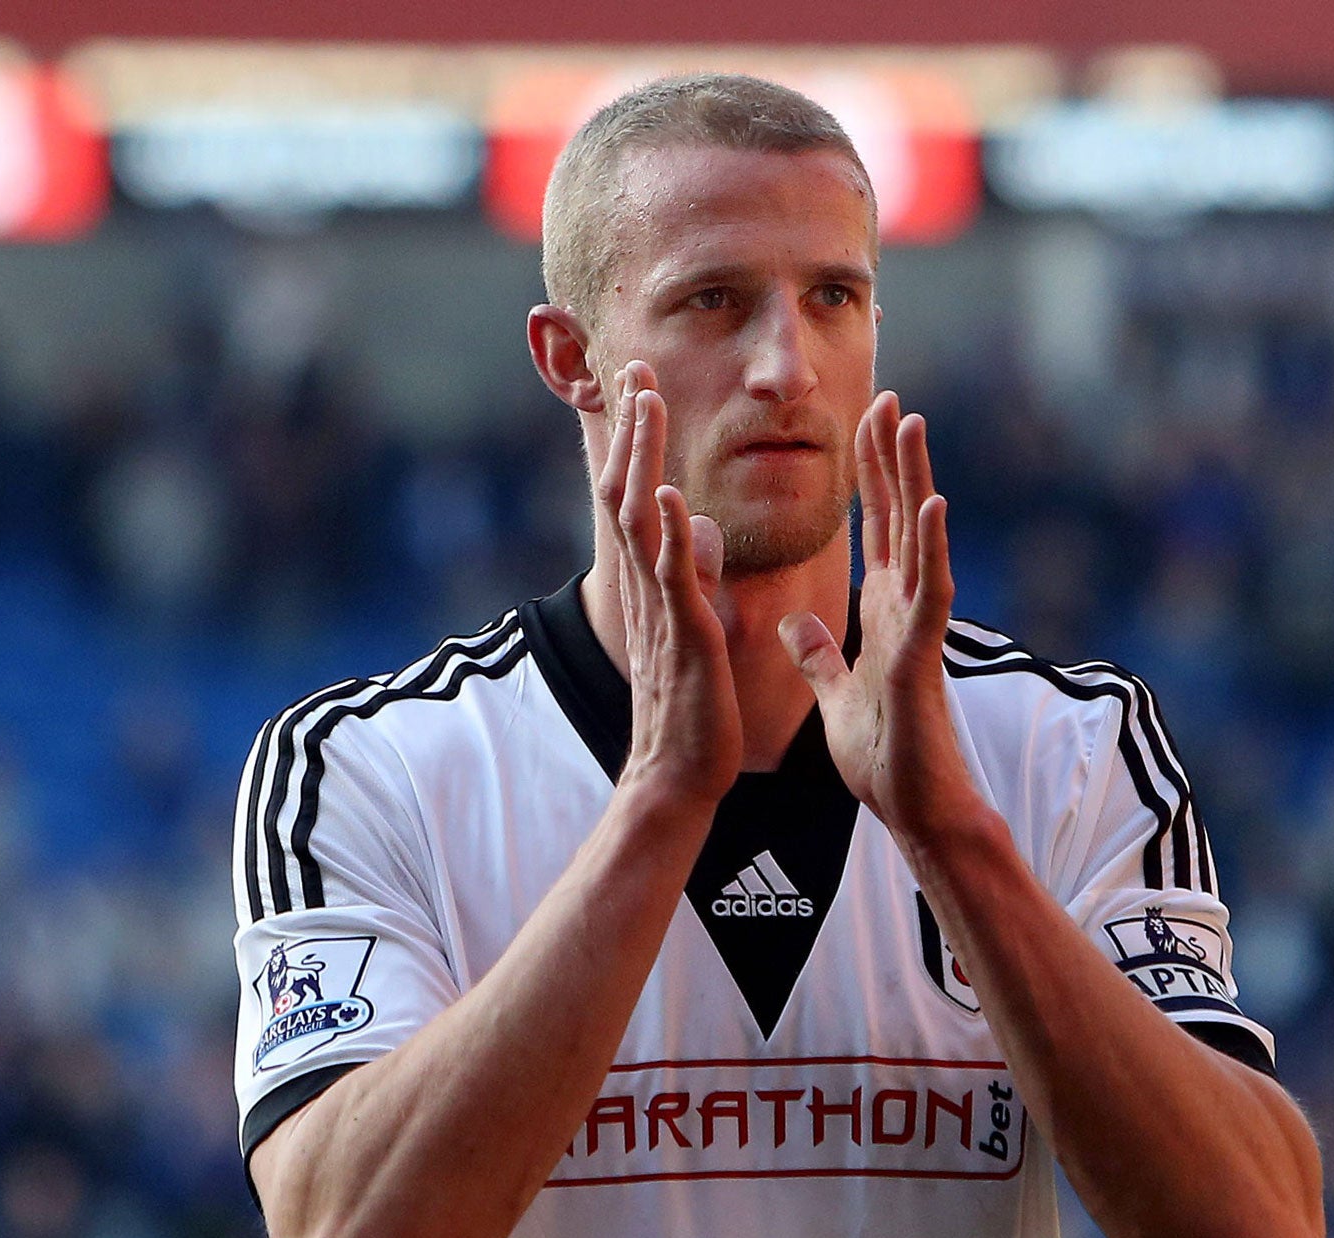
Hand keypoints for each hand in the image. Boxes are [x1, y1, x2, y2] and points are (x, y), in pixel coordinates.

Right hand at [599, 361, 742, 807]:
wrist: (678, 775)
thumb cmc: (690, 709)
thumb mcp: (696, 625)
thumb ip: (695, 574)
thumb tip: (704, 528)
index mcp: (655, 585)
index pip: (640, 497)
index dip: (640, 441)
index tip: (644, 387)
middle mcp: (649, 589)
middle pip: (630, 491)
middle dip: (634, 428)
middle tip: (634, 367)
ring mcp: (663, 610)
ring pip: (644, 520)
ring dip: (646, 458)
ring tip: (648, 402)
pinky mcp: (686, 638)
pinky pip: (674, 578)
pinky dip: (672, 533)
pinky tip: (673, 491)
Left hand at [778, 392, 982, 840]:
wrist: (911, 807)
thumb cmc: (883, 756)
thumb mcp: (835, 693)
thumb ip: (818, 654)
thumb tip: (794, 621)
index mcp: (882, 612)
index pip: (876, 528)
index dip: (870, 476)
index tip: (865, 422)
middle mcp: (904, 608)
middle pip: (897, 517)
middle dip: (891, 458)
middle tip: (888, 396)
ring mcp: (919, 626)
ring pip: (918, 537)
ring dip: (914, 479)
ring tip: (911, 422)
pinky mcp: (923, 654)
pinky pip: (930, 590)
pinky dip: (930, 546)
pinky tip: (931, 502)